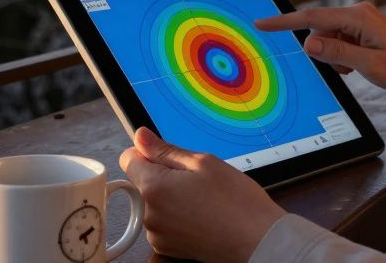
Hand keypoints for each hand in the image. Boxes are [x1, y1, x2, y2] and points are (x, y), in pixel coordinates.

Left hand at [119, 128, 285, 262]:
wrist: (257, 241)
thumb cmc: (236, 202)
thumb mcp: (203, 163)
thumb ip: (165, 150)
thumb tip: (140, 136)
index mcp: (154, 188)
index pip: (128, 159)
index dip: (148, 153)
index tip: (169, 157)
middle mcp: (150, 215)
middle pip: (143, 182)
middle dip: (163, 177)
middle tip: (196, 180)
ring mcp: (158, 235)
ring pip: (155, 203)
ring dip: (171, 198)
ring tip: (203, 201)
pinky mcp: (168, 248)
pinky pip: (164, 223)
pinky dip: (177, 218)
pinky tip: (201, 216)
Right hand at [255, 1, 385, 119]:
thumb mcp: (368, 66)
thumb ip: (335, 53)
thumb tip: (307, 44)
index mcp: (359, 16)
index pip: (312, 18)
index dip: (284, 21)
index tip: (262, 23)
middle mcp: (357, 13)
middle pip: (319, 31)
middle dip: (324, 52)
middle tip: (348, 68)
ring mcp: (360, 21)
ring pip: (328, 39)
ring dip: (335, 57)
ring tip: (358, 67)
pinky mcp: (362, 30)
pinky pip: (339, 42)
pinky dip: (342, 56)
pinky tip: (359, 65)